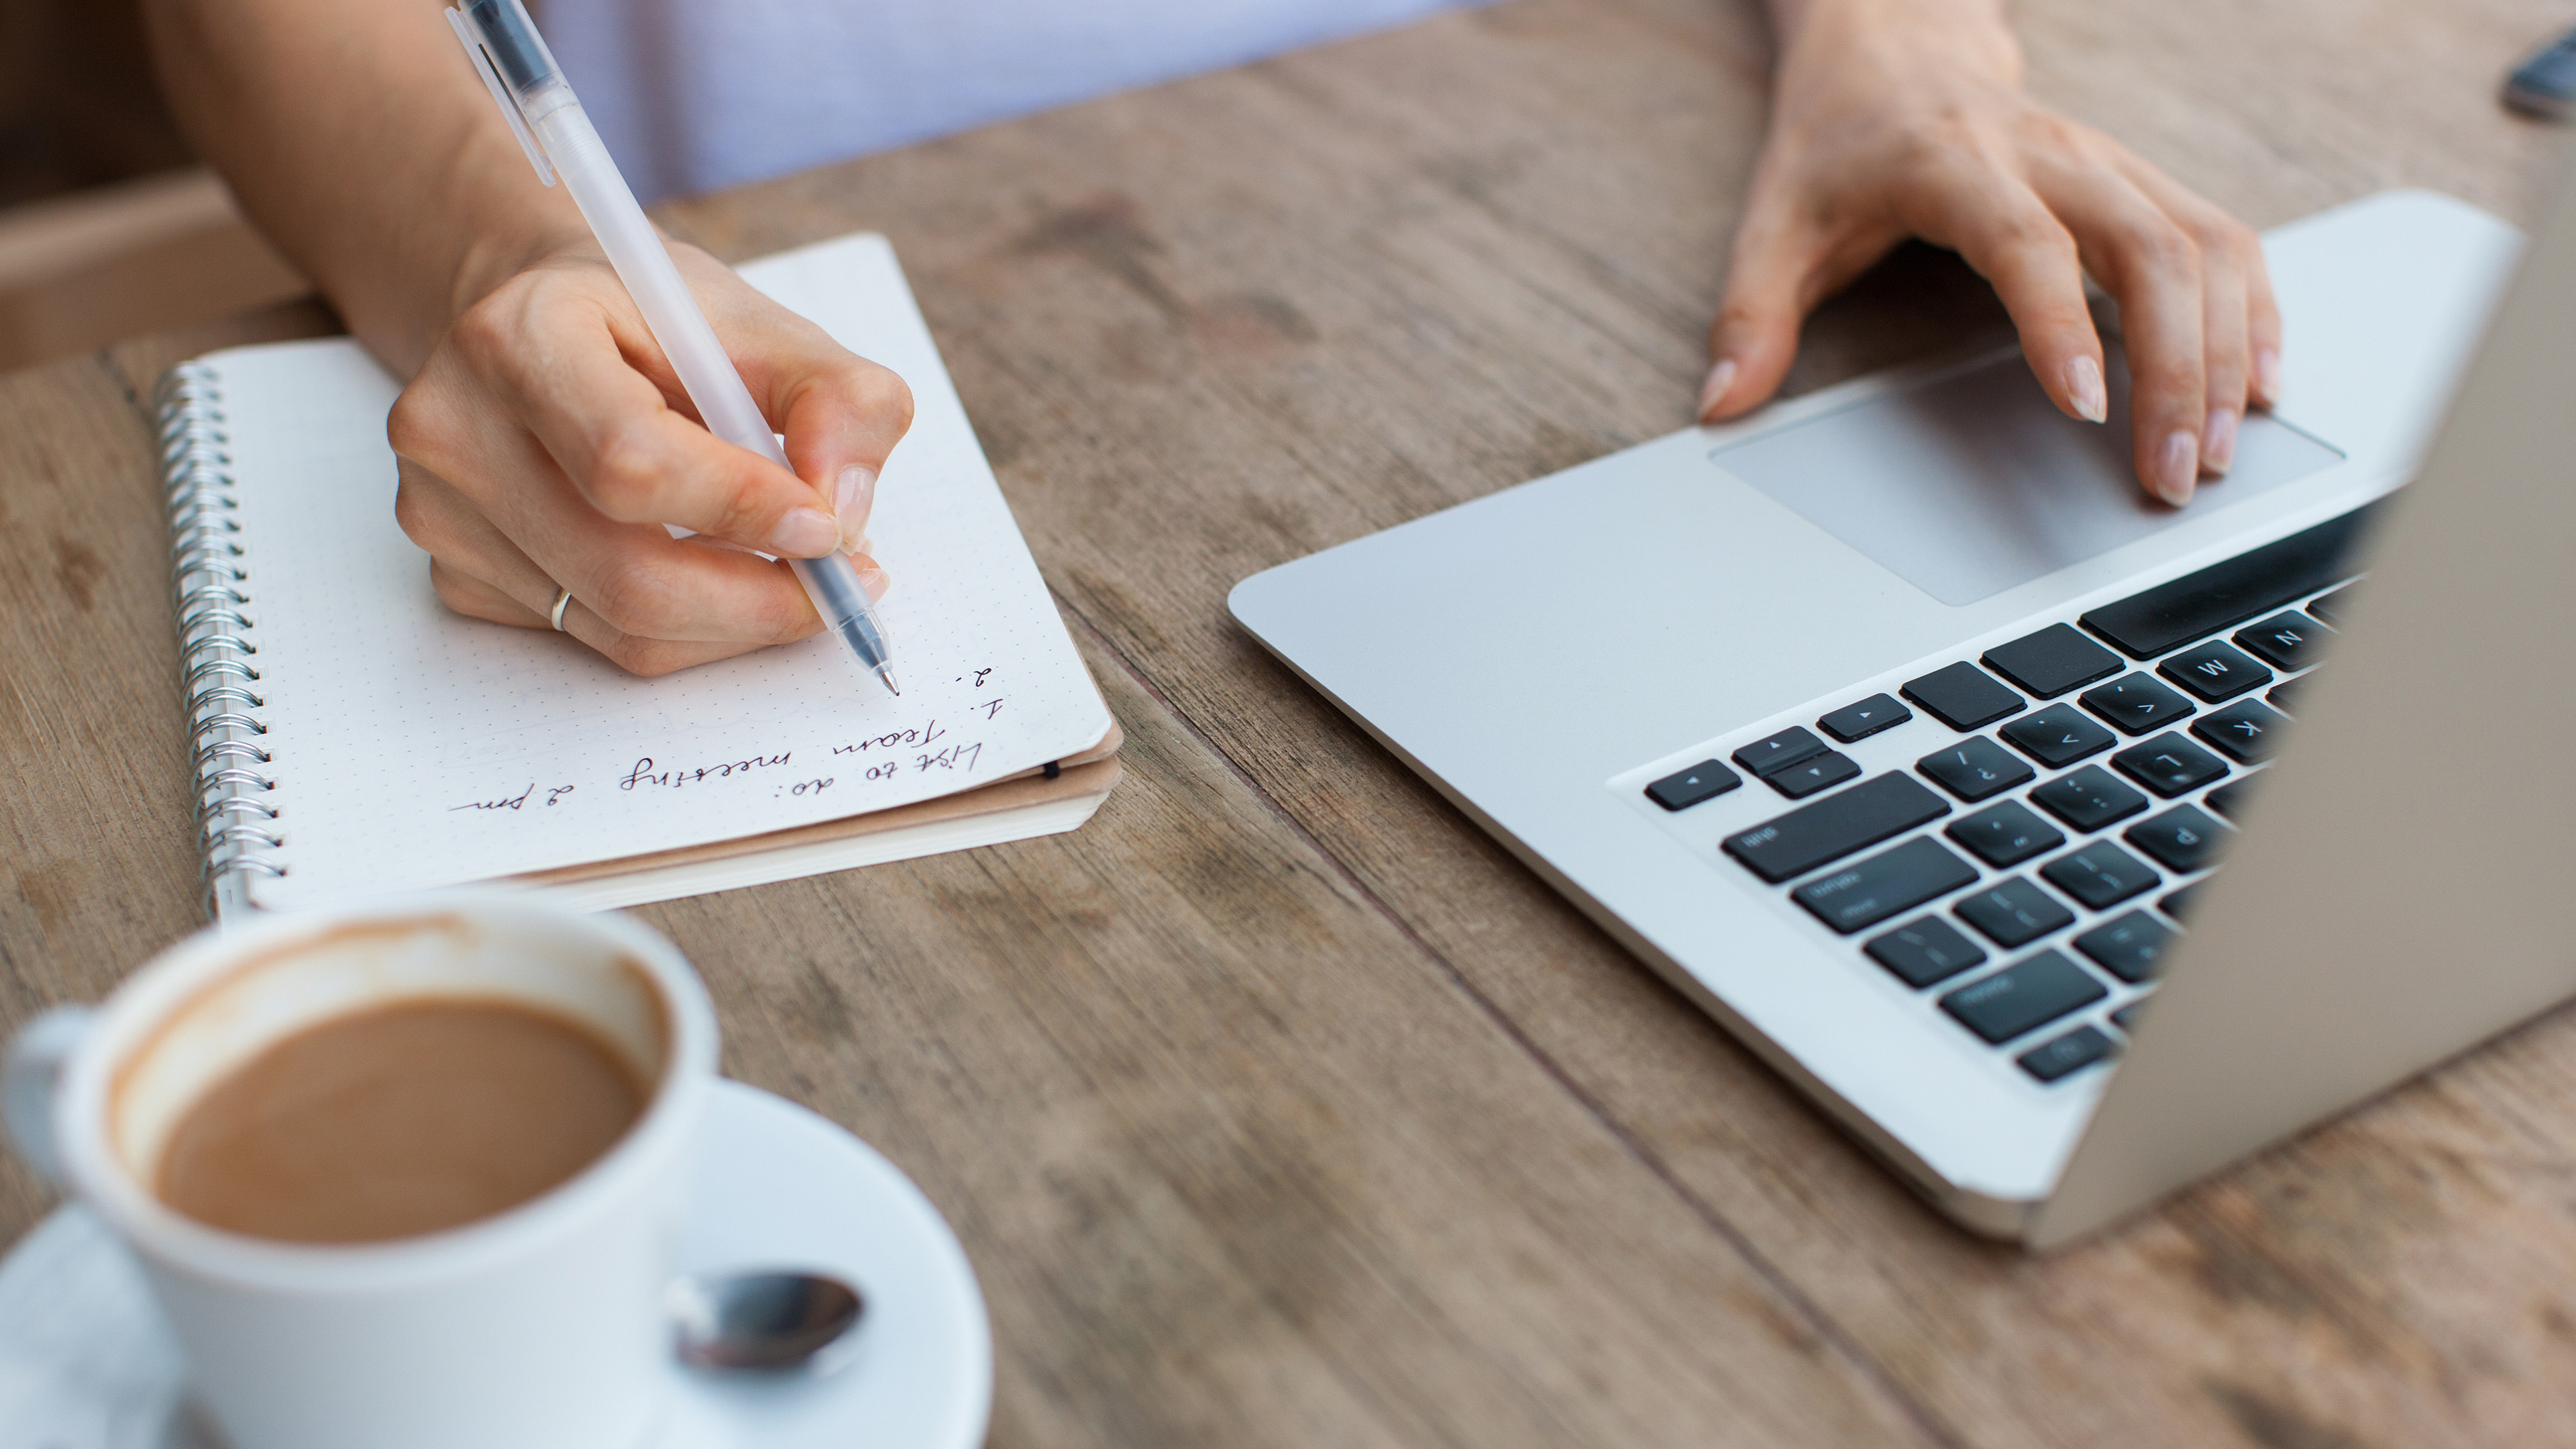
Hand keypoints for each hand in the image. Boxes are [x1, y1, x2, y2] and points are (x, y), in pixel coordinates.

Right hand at [389, 236, 912, 674]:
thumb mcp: (763, 325)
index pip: (631, 461)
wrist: (549, 331)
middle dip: (760, 599)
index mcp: (520, 338)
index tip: (831, 528)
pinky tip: (717, 574)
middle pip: (626, 573)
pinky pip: (596, 641)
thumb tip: (846, 508)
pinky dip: (686, 630)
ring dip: (735, 622)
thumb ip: (839, 399)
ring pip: (620, 627)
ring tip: (799, 577)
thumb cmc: (655, 326)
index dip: (742, 510)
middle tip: (843, 588)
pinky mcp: (459, 575)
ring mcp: (442, 514)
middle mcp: (454, 428)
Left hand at [1703, 0, 2278, 506]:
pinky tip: (2257, 382)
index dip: (2059, 320)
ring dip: (2223, 351)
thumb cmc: (1836, 141)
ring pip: (2201, 244)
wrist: (1893, 42)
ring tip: (2217, 448)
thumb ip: (1749, 315)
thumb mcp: (1773, 221)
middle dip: (2173, 366)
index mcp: (1952, 162)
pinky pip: (2224, 237)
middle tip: (2169, 472)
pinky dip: (2251, 311)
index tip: (2086, 405)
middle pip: (2146, 246)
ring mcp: (2107, 161)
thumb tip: (1719, 404)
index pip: (2025, 241)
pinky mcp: (2142, 177)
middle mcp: (2050, 153)